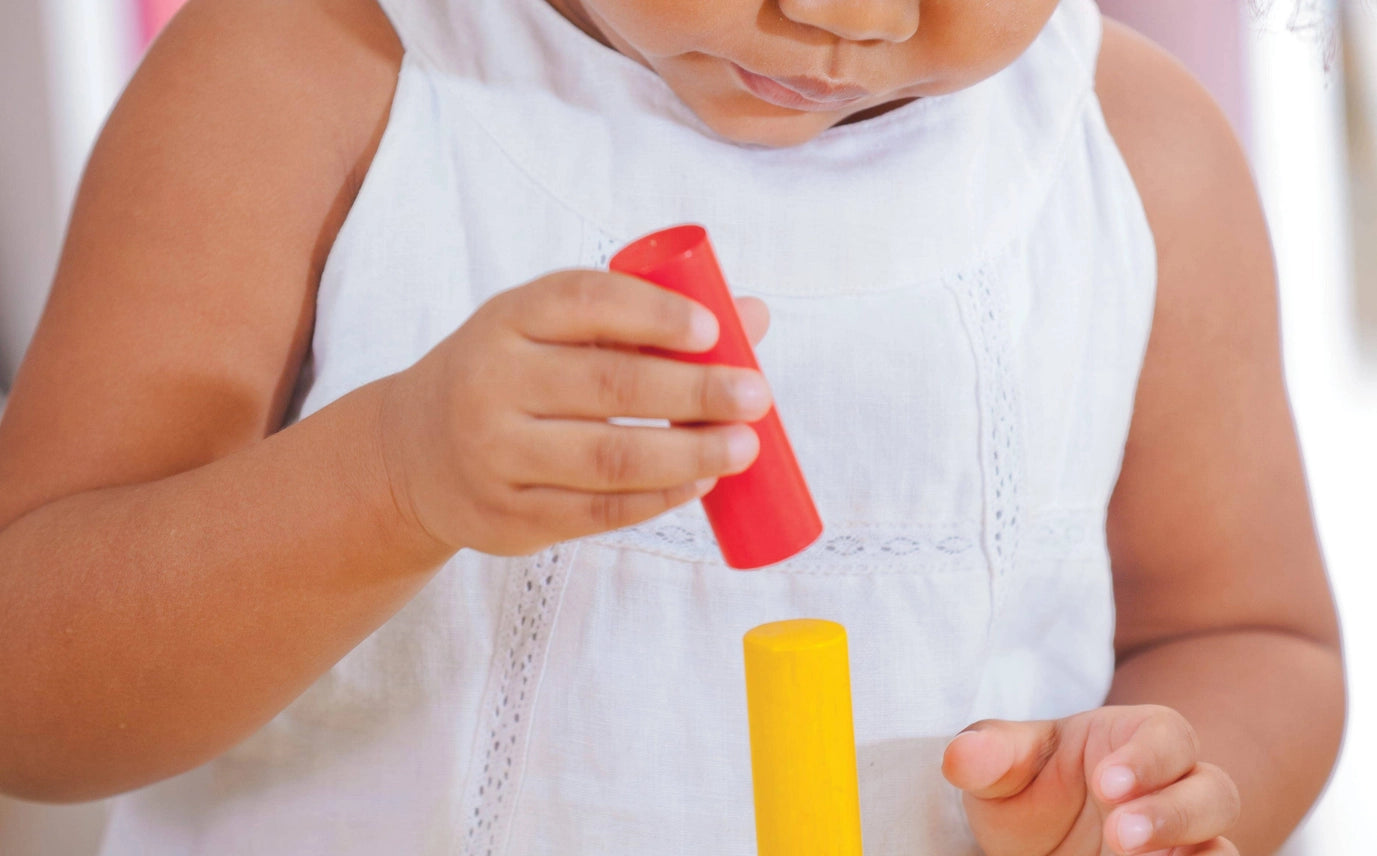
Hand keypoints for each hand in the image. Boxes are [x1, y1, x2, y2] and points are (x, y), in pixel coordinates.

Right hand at [378, 269, 772, 554]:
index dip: (653, 314)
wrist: (415, 453)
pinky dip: (657, 498)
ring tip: (742, 447)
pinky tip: (698, 483)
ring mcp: (494, 455)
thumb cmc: (511, 378)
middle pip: (608, 386)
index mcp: (507, 319)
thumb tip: (753, 316)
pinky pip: (598, 511)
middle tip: (755, 396)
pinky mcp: (509, 516)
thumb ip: (643, 321)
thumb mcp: (551, 331)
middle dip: (693, 392)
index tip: (713, 329)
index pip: (584, 303)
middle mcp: (491, 382)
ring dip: (688, 453)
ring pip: (609, 457)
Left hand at [942, 705, 1241, 855]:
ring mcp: (1186, 841)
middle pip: (1212, 791)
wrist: (1042, 842)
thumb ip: (990, 755)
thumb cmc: (1029, 787)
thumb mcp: (1002, 769)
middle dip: (1173, 813)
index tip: (1107, 782)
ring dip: (1192, 855)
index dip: (1147, 758)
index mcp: (1138, 740)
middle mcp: (1176, 789)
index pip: (1166, 735)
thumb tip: (960, 756)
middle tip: (1121, 835)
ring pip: (1220, 844)